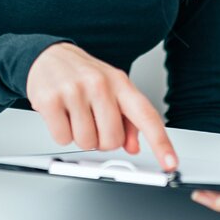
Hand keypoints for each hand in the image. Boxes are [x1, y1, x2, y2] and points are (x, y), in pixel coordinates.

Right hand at [25, 42, 177, 169]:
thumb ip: (128, 119)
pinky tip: (62, 115)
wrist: (48, 56)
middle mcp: (100, 85)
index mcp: (120, 83)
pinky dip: (62, 134)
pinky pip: (63, 138)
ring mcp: (74, 91)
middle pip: (112, 140)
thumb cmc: (83, 75)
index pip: (146, 116)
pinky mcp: (50, 100)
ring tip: (75, 115)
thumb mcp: (112, 89)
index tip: (170, 163)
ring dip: (80, 137)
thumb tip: (134, 146)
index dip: (161, 143)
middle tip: (93, 123)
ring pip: (87, 142)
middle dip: (102, 141)